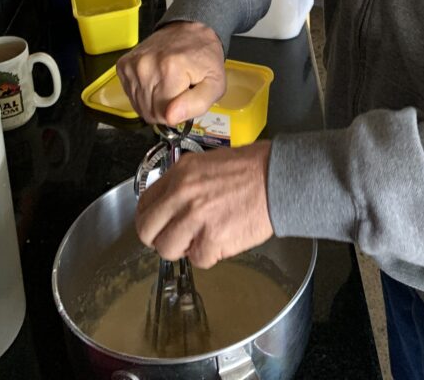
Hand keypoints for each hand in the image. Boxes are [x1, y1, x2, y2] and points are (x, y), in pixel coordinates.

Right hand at [116, 21, 225, 124]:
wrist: (189, 31)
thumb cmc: (205, 58)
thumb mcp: (215, 84)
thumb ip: (198, 104)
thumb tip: (171, 117)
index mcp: (170, 70)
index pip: (165, 116)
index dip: (178, 113)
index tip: (187, 98)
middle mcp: (145, 66)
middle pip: (150, 112)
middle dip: (166, 109)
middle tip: (179, 91)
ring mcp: (132, 65)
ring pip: (139, 106)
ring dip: (154, 103)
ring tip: (168, 85)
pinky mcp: (123, 65)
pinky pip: (130, 95)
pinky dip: (143, 93)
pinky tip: (156, 81)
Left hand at [136, 141, 273, 267]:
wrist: (278, 177)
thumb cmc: (251, 169)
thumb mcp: (207, 163)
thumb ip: (184, 183)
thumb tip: (169, 205)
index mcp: (180, 173)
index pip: (144, 203)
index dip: (151, 219)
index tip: (159, 225)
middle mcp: (183, 194)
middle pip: (147, 231)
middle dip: (160, 239)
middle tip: (177, 239)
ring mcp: (196, 217)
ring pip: (167, 249)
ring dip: (184, 249)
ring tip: (203, 239)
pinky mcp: (213, 239)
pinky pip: (198, 260)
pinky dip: (209, 255)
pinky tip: (223, 240)